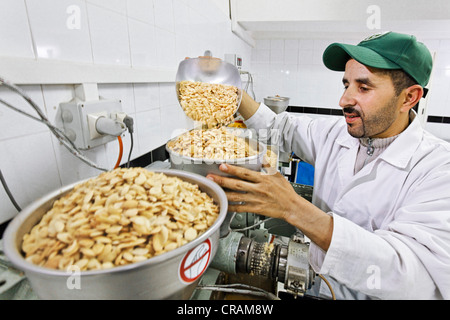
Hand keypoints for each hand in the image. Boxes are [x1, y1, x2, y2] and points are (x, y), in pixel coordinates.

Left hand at [206, 163, 332, 250]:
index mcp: (263, 179)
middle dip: (222, 180)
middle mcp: (258, 189)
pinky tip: (223, 206)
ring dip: (223, 193)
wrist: (292, 207)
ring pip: (236, 196)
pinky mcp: (255, 209)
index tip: (222, 166)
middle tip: (210, 177)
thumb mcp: (278, 175)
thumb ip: (268, 166)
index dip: (233, 169)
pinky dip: (230, 207)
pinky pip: (240, 208)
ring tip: (212, 190)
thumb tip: (262, 156)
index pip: (245, 173)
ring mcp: (256, 200)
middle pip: (237, 184)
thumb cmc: (285, 192)